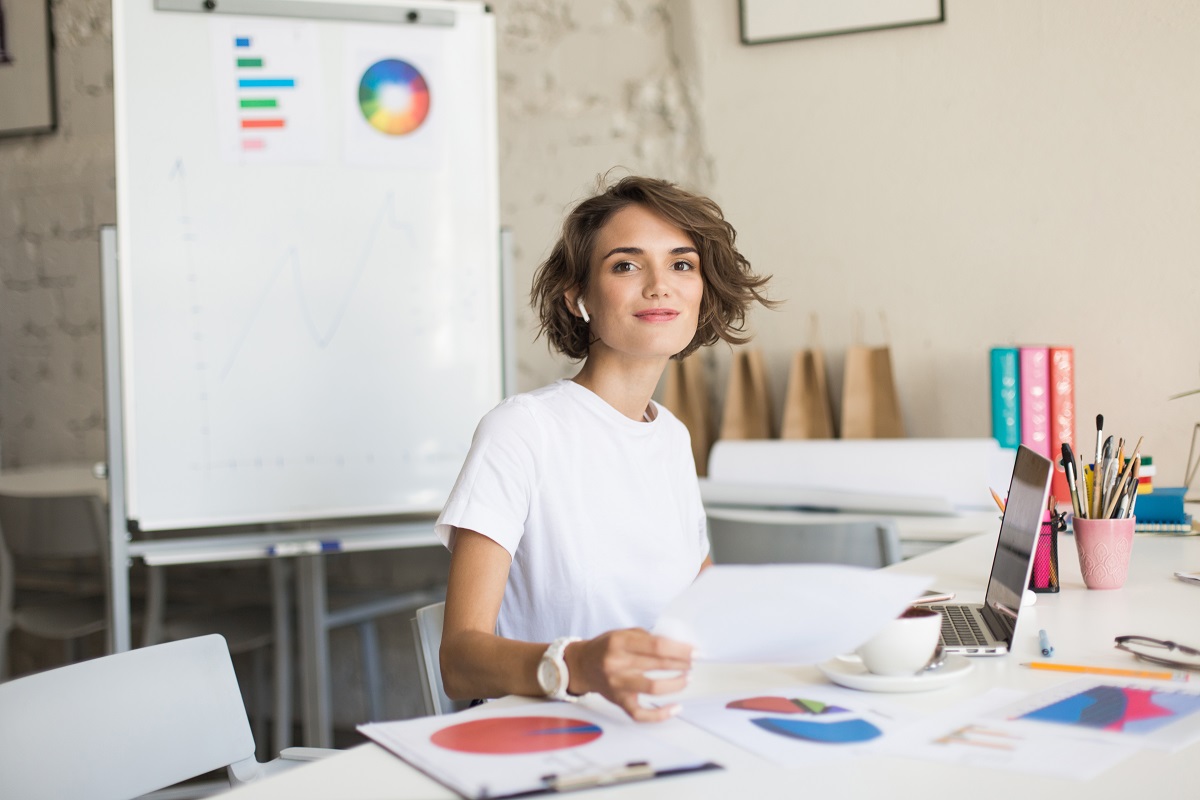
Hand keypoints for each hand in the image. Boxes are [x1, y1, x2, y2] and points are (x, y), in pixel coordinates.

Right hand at [566, 628, 691, 721]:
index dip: (680, 649)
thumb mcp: (623, 633)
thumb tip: (677, 645)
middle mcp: (617, 664)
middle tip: (693, 662)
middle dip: (681, 663)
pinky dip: (660, 714)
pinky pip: (641, 714)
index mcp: (619, 642)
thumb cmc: (605, 647)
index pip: (656, 646)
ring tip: (686, 678)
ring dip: (675, 684)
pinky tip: (675, 708)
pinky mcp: (619, 701)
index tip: (695, 651)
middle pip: (657, 665)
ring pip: (653, 688)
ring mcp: (618, 685)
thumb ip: (647, 638)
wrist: (581, 666)